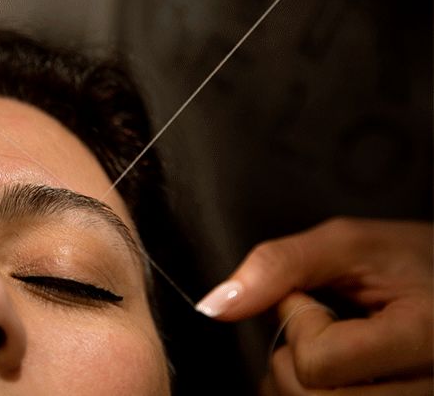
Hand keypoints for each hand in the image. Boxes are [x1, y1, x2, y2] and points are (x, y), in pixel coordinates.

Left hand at [196, 218, 432, 394]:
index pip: (318, 362)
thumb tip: (213, 307)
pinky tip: (326, 376)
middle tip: (312, 325)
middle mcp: (429, 391)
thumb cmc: (410, 261)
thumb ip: (280, 266)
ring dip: (295, 383)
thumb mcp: (350, 244)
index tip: (310, 295)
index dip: (297, 321)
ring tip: (321, 349)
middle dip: (290, 359)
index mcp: (425, 340)